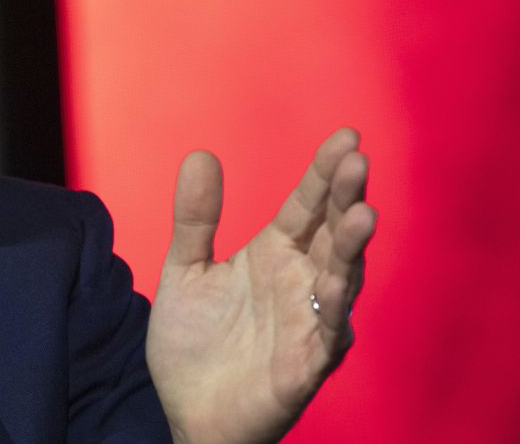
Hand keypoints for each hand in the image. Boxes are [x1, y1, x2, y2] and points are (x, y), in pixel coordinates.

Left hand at [145, 127, 375, 443]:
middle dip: (345, 196)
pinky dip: (334, 308)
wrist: (185, 412)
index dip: (324, 173)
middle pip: (331, 232)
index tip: (347, 137)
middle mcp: (299, 282)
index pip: (306, 206)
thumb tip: (201, 154)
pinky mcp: (306, 365)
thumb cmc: (195, 343)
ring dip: (351, 247)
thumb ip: (195, 218)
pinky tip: (335, 284)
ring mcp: (307, 322)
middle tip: (356, 159)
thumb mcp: (186, 270)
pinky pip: (328, 333)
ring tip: (362, 211)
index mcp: (274, 255)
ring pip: (340, 278)